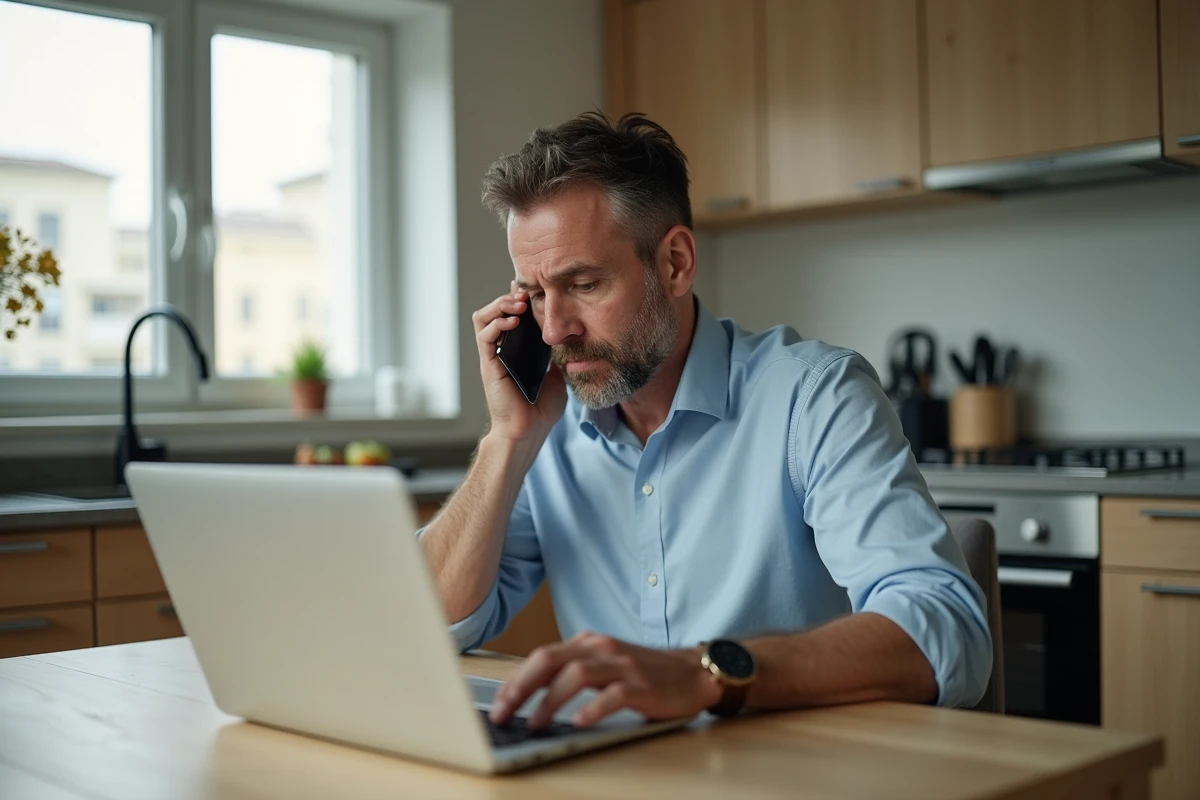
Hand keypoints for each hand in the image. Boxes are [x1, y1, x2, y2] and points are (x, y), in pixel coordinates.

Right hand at [472, 281, 566, 442]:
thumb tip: (569, 339)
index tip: (534, 287)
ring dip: (500, 305)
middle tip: (526, 294)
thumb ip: (558, 356)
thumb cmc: (541, 409)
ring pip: (484, 318)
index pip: (514, 316)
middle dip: (510, 297)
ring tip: (518, 303)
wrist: (529, 430)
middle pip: (496, 311)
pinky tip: (513, 322)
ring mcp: (493, 356)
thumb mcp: (558, 375)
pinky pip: (484, 336)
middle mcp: (503, 350)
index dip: (520, 299)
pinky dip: (496, 323)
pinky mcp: (488, 364)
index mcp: (518, 350)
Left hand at [488, 632, 721, 728]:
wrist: (693, 672)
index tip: (498, 703)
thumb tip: (531, 695)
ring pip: (576, 676)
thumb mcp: (604, 664)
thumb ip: (573, 671)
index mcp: (588, 643)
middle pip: (550, 661)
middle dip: (521, 688)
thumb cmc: (644, 672)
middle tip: (504, 712)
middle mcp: (601, 649)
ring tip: (536, 723)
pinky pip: (613, 695)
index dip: (515, 680)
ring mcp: (622, 666)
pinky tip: (580, 722)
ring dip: (551, 701)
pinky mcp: (642, 685)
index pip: (541, 657)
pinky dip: (593, 708)